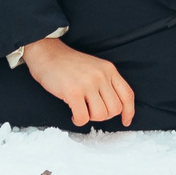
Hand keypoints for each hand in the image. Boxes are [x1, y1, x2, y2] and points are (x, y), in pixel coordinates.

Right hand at [20, 37, 135, 128]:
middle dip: (104, 115)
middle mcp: (101, 75)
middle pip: (115, 109)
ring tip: (81, 110)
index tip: (125, 121)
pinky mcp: (73, 92)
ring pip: (101, 115)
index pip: (127, 95)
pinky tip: (73, 115)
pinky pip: (83, 118)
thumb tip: (115, 107)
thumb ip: (106, 82)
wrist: (46, 53)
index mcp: (108, 69)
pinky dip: (78, 121)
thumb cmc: (68, 64)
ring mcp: (87, 83)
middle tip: (91, 110)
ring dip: (91, 118)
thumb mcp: (94, 67)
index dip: (129, 112)